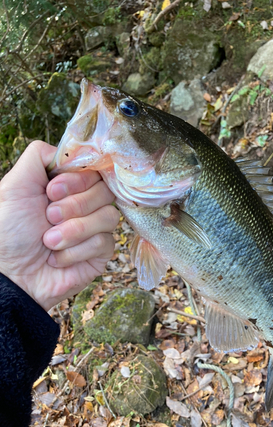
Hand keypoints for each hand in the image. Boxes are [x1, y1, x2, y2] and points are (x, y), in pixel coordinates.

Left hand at [0, 140, 119, 310]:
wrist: (10, 276)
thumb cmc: (7, 232)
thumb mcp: (14, 186)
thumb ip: (39, 157)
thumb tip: (70, 150)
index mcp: (67, 186)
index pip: (93, 169)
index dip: (78, 179)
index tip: (51, 191)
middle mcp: (84, 203)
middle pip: (105, 190)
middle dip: (75, 206)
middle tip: (48, 217)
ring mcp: (95, 228)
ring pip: (108, 216)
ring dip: (74, 231)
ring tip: (48, 242)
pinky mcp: (101, 252)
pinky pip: (105, 242)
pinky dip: (76, 251)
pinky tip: (57, 258)